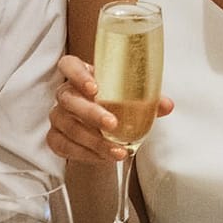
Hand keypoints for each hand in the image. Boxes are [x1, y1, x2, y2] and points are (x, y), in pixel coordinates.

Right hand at [45, 54, 172, 162]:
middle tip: (113, 124)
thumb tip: (167, 105)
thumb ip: (147, 100)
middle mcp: (66, 93)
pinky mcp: (55, 137)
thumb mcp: (130, 99)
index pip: (68, 65)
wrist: (102, 129)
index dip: (77, 75)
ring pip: (68, 126)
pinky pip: (64, 146)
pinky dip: (85, 153)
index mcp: (81, 75)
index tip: (94, 87)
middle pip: (68, 99)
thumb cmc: (114, 104)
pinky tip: (103, 157)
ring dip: (93, 140)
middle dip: (91, 113)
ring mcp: (58, 116)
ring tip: (117, 150)